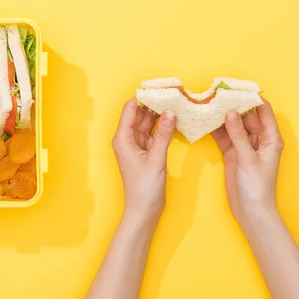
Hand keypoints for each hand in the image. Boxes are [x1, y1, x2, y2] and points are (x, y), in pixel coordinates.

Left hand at [112, 99, 176, 222]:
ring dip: (160, 113)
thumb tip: (170, 112)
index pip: (130, 108)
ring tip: (175, 101)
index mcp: (123, 138)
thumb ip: (164, 134)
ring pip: (148, 122)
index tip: (158, 87)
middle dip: (154, 102)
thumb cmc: (144, 188)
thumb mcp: (156, 159)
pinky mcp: (146, 151)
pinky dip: (163, 125)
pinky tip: (174, 118)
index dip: (143, 96)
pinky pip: (154, 132)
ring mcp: (137, 144)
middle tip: (171, 92)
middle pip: (140, 113)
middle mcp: (128, 138)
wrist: (144, 210)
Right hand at [212, 99, 284, 226]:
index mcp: (271, 138)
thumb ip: (238, 135)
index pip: (263, 111)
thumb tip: (231, 112)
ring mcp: (245, 146)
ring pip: (233, 125)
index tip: (237, 87)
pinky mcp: (233, 153)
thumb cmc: (258, 187)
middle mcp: (259, 139)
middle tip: (218, 92)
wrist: (251, 211)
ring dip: (223, 115)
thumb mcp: (248, 158)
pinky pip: (224, 136)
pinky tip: (206, 120)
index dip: (252, 98)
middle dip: (234, 104)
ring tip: (209, 103)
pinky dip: (216, 129)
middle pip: (246, 115)